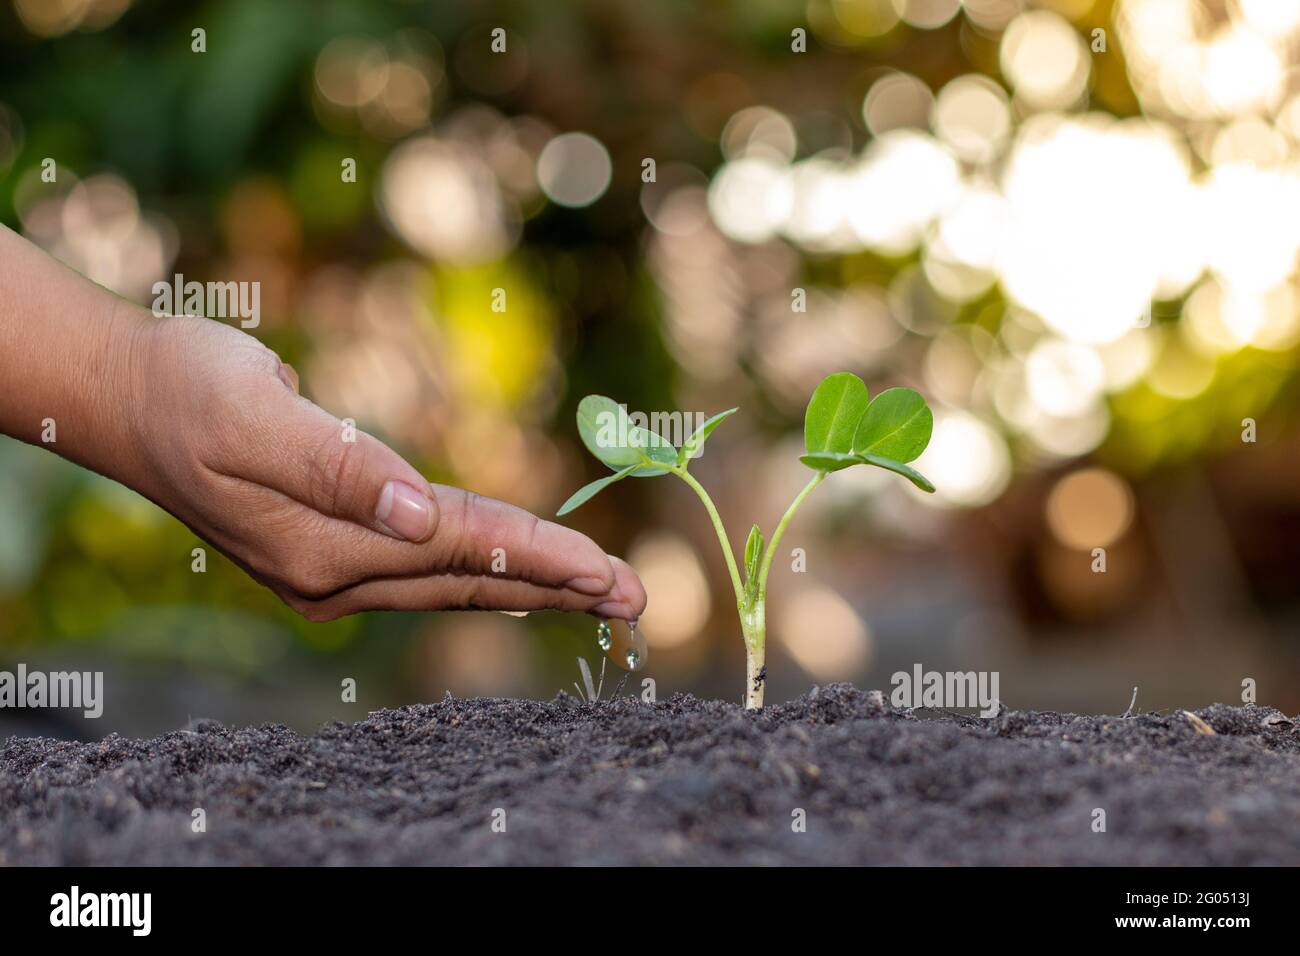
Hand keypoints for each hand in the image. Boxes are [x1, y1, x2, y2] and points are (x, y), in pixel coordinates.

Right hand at [113, 315, 645, 622]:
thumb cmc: (192, 390)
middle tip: (637, 602)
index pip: (454, 550)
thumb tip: (414, 516)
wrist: (133, 401)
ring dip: (531, 587)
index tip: (605, 569)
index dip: (534, 556)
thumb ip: (340, 470)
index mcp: (321, 547)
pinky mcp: (332, 559)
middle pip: (468, 582)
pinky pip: (428, 574)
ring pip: (454, 585)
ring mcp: (331, 576)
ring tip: (601, 594)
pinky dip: (484, 574)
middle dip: (556, 587)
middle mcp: (333, 576)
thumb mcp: (256, 416)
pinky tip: (521, 580)